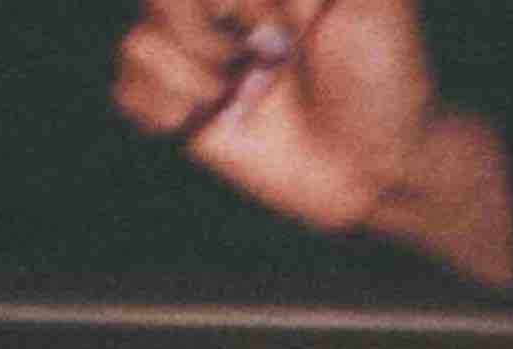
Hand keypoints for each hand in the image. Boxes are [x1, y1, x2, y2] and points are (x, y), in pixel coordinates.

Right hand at [110, 0, 439, 234]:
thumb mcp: (375, 2)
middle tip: (274, 59)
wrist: (381, 168)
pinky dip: (167, 109)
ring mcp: (193, 56)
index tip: (284, 33)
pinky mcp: (180, 110)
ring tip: (247, 95)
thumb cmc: (385, 80)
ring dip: (200, 77)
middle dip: (211, 34)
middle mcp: (217, 9)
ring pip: (137, 42)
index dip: (232, 3)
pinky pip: (127, 92)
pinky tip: (213, 119)